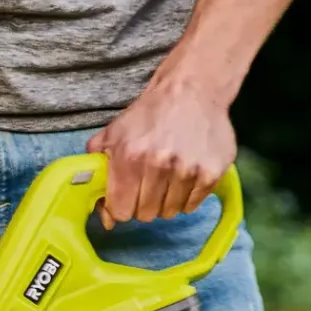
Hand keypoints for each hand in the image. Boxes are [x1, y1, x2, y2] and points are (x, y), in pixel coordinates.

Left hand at [87, 68, 236, 228]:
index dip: (121, 207)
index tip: (127, 196)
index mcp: (129, 159)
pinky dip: (186, 197)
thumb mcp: (111, 136)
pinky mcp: (212, 172)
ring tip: (168, 177)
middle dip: (143, 203)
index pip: (121, 212)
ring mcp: (188, 170)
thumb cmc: (147, 116)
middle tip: (149, 182)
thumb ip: (98, 176)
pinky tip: (184, 176)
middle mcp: (159, 166)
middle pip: (145, 214)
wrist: (192, 90)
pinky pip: (192, 205)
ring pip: (169, 212)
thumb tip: (105, 220)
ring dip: (166, 200)